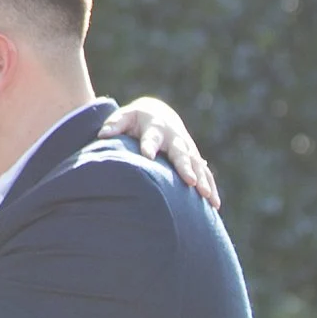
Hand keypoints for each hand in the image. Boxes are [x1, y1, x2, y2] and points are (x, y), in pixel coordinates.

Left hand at [106, 95, 219, 209]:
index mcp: (154, 128)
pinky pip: (205, 172)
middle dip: (185, 167)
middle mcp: (174, 138)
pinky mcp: (194, 157)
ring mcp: (187, 148)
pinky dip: (210, 186)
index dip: (148, 146)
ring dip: (203, 181)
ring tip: (207, 198)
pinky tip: (214, 204)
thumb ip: (114, 125)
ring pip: (197, 165)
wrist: (158, 113)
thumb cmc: (136, 120)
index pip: (150, 138)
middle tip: (190, 181)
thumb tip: (102, 134)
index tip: (148, 156)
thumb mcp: (124, 117)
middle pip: (180, 153)